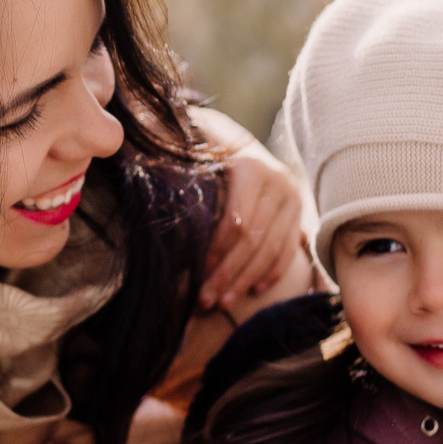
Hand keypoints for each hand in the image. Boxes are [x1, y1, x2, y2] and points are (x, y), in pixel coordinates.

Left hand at [190, 107, 307, 310]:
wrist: (241, 141)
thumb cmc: (206, 151)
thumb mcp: (194, 152)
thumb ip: (176, 163)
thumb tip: (143, 173)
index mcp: (251, 167)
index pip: (236, 221)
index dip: (216, 251)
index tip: (196, 274)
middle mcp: (278, 183)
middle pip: (254, 240)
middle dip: (228, 274)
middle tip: (206, 301)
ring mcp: (292, 199)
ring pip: (271, 249)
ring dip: (246, 280)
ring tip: (223, 302)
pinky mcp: (299, 214)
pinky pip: (289, 249)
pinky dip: (272, 271)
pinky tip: (253, 291)